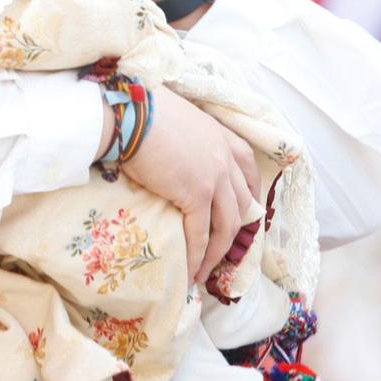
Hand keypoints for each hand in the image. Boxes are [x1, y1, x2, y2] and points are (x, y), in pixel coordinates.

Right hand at [117, 87, 261, 284]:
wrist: (130, 113)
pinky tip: (190, 270)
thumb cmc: (142, 110)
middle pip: (242, 202)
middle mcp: (225, 157)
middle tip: (222, 248)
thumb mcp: (175, 119)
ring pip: (227, 225)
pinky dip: (198, 256)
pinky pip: (201, 234)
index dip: (250, 192)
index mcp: (221, 137)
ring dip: (217, 251)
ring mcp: (215, 178)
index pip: (247, 168)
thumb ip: (185, 138)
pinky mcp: (197, 194)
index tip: (246, 210)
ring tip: (205, 270)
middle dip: (235, 229)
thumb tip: (168, 150)